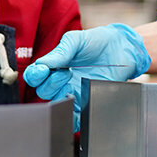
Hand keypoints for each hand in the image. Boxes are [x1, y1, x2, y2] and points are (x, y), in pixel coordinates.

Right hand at [22, 23, 150, 129]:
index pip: (35, 75)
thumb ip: (60, 51)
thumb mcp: (76, 40)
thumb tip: (43, 63)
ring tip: (71, 84)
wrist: (121, 48)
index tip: (43, 70)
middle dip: (50, 83)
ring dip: (60, 95)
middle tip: (66, 72)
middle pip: (43, 91)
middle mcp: (62, 80)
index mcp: (55, 65)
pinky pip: (75, 115)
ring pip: (56, 103)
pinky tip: (75, 103)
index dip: (34, 75)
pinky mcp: (87, 101)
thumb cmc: (97, 42)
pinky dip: (72, 115)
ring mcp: (74, 91)